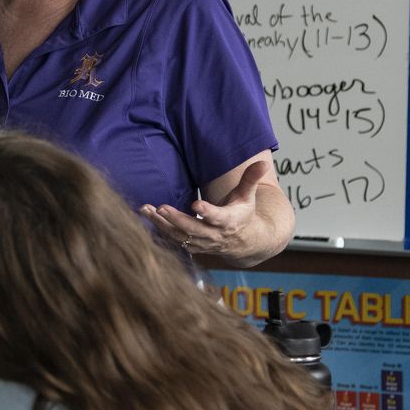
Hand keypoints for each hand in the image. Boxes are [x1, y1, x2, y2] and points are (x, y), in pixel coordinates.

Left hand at [139, 160, 270, 257]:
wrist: (245, 241)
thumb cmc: (243, 212)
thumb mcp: (248, 196)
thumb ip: (251, 179)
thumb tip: (263, 163)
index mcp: (229, 221)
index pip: (218, 217)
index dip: (208, 211)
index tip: (196, 204)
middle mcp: (215, 235)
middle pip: (194, 229)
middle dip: (176, 220)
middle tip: (161, 208)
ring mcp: (202, 243)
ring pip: (180, 236)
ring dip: (161, 224)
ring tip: (145, 210)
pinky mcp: (193, 246)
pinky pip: (174, 241)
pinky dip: (159, 231)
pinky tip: (146, 218)